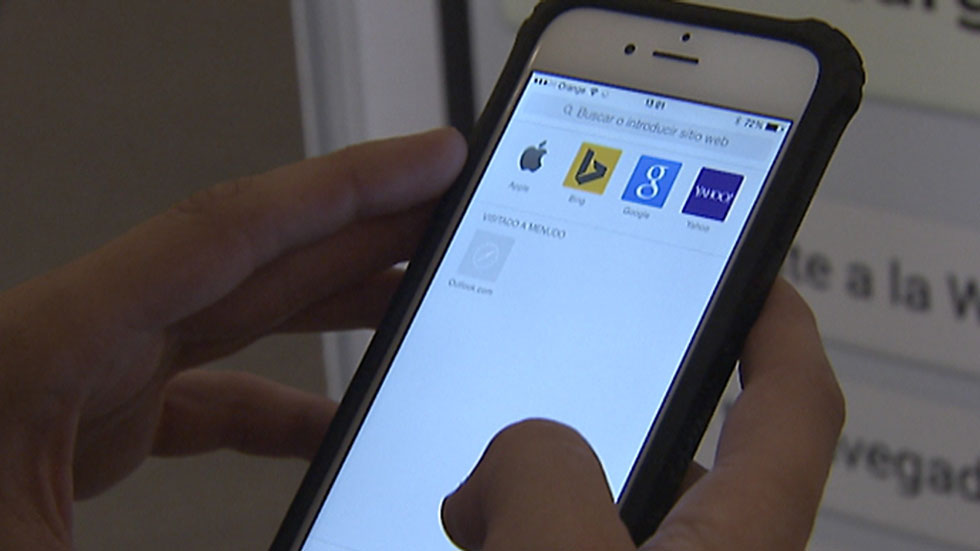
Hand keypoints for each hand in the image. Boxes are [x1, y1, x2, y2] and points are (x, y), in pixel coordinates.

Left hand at [0, 128, 465, 549]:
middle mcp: (73, 338)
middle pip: (251, 254)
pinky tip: (329, 420)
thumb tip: (319, 522)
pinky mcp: (92, 418)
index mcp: (45, 347)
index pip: (223, 234)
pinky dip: (282, 396)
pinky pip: (212, 387)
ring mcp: (87, 374)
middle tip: (457, 207)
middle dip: (365, 222)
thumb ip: (193, 536)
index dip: (340, 188)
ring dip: (335, 295)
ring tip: (419, 290)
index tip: (429, 160)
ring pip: (238, 310)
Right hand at [442, 279, 844, 550]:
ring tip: (471, 484)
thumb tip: (510, 458)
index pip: (794, 404)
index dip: (780, 326)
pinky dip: (516, 533)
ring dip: (537, 495)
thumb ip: (541, 473)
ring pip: (602, 515)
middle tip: (539, 384)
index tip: (758, 274)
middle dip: (602, 416)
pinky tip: (470, 528)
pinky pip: (559, 546)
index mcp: (736, 543)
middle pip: (678, 459)